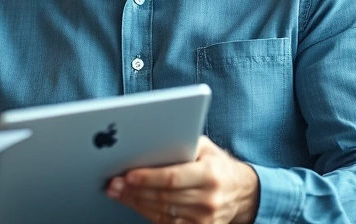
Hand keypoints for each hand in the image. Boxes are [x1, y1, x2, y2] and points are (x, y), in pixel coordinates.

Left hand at [106, 136, 258, 223]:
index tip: (128, 175)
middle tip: (113, 183)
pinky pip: (166, 223)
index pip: (173, 178)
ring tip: (117, 192)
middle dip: (134, 190)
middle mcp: (208, 199)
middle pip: (162, 197)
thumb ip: (182, 143)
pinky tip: (133, 203)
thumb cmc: (217, 165)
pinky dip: (146, 213)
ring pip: (161, 211)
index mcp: (210, 174)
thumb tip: (150, 140)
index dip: (148, 178)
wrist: (242, 192)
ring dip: (134, 202)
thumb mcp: (206, 148)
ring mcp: (204, 218)